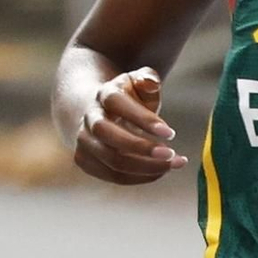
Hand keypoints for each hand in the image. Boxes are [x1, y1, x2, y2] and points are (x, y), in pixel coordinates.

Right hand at [74, 66, 185, 185]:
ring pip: (111, 160)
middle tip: (170, 154)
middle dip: (140, 147)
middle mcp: (90, 118)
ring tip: (173, 164)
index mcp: (104, 95)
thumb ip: (147, 79)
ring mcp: (84, 141)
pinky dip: (140, 177)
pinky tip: (160, 171)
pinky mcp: (86, 161)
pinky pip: (114, 176)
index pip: (117, 104)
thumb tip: (151, 82)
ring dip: (145, 167)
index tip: (171, 133)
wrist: (97, 111)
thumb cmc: (128, 97)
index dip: (143, 119)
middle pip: (107, 134)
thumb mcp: (139, 82)